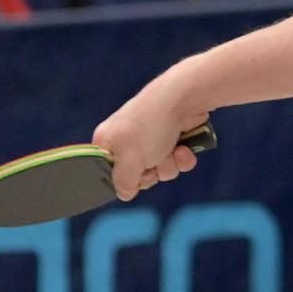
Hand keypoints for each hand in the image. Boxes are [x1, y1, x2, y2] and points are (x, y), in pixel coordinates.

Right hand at [92, 71, 209, 200]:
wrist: (184, 98)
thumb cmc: (150, 127)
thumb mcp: (129, 162)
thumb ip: (122, 183)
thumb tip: (124, 193)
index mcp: (107, 141)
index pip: (110, 174)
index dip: (125, 179)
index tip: (134, 175)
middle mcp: (127, 139)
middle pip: (138, 175)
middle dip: (152, 173)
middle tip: (154, 160)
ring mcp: (151, 138)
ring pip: (160, 169)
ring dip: (169, 165)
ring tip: (172, 150)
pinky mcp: (173, 136)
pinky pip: (176, 160)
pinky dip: (183, 158)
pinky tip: (184, 148)